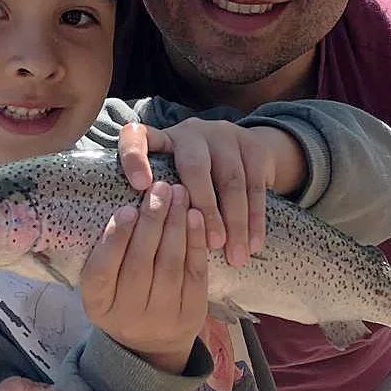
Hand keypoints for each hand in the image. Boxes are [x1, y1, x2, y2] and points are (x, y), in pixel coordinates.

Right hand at [79, 180, 208, 373]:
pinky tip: (194, 216)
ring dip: (175, 224)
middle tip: (159, 188)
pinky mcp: (191, 314)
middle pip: (140, 264)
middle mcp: (128, 314)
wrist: (151, 344)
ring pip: (170, 265)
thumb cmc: (123, 296)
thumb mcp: (105, 281)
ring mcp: (162, 317)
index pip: (102, 271)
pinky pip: (195, 272)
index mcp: (98, 304)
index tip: (127, 209)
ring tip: (178, 193)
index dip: (115, 240)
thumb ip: (108, 250)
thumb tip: (128, 201)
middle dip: (151, 222)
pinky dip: (195, 241)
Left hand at [118, 121, 303, 266]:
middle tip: (211, 245)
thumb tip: (136, 246)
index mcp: (160, 140)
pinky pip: (255, 186)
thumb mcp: (171, 178)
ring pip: (231, 180)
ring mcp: (224, 137)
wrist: (247, 150)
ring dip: (235, 222)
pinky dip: (255, 219)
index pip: (137, 138)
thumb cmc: (192, 179)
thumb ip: (156, 202)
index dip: (134, 158)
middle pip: (195, 167)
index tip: (140, 186)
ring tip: (234, 257)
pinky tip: (253, 244)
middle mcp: (190, 133)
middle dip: (205, 209)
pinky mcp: (252, 146)